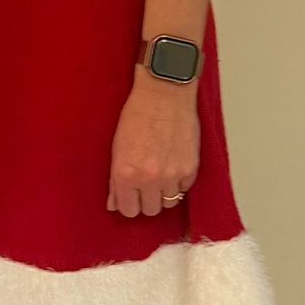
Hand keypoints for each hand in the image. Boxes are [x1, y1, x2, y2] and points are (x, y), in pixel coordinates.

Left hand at [108, 76, 198, 219]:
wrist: (164, 93)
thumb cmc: (137, 114)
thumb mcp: (117, 146)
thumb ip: (115, 180)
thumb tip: (114, 204)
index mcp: (125, 174)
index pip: (128, 210)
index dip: (129, 203)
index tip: (131, 195)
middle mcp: (148, 179)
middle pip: (150, 210)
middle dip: (146, 199)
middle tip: (146, 184)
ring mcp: (171, 175)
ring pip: (168, 203)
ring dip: (164, 192)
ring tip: (161, 173)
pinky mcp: (190, 169)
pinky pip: (184, 190)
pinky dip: (179, 182)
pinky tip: (173, 164)